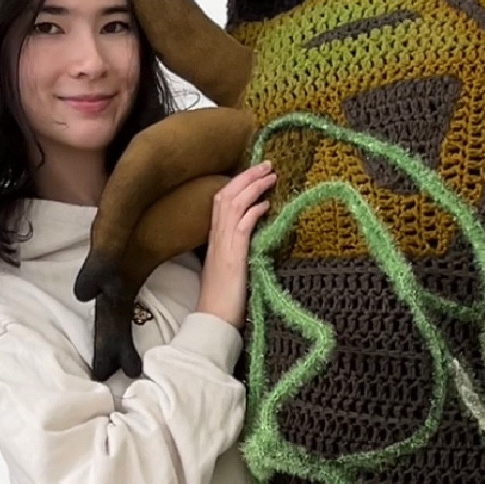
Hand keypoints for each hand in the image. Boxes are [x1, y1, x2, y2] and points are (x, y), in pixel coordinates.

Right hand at [194, 162, 276, 330]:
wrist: (213, 319)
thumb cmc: (223, 299)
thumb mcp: (231, 267)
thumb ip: (238, 250)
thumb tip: (253, 237)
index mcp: (216, 237)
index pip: (223, 200)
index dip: (239, 183)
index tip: (257, 173)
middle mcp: (217, 236)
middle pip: (227, 194)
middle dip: (247, 176)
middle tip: (267, 164)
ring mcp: (223, 244)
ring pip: (234, 203)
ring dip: (253, 186)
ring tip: (271, 175)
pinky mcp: (233, 255)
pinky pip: (242, 225)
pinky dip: (253, 211)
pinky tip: (266, 205)